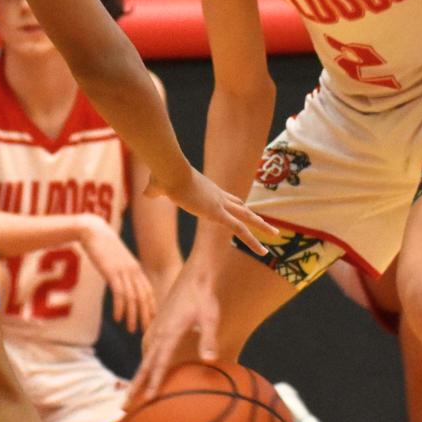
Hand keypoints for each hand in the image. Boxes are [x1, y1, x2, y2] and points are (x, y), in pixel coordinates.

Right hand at [79, 218, 154, 332]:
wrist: (94, 231)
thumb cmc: (104, 247)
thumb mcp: (118, 261)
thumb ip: (124, 273)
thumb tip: (123, 286)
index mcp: (137, 269)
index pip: (149, 292)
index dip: (152, 307)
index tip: (152, 321)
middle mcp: (134, 271)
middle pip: (144, 297)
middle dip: (146, 316)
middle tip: (146, 331)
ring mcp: (124, 271)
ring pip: (133, 298)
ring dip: (133, 316)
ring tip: (132, 329)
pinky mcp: (112, 272)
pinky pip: (119, 293)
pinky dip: (120, 308)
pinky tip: (118, 318)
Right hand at [128, 267, 219, 409]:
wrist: (195, 274)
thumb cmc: (204, 296)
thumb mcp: (210, 318)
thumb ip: (208, 339)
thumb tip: (209, 360)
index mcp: (169, 333)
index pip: (159, 364)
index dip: (153, 383)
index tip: (146, 399)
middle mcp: (159, 332)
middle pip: (145, 364)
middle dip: (136, 385)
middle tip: (125, 404)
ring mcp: (157, 327)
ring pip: (145, 356)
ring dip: (139, 374)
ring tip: (132, 391)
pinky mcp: (160, 323)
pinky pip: (148, 346)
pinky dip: (145, 359)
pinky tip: (146, 363)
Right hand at [144, 166, 278, 251]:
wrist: (169, 170)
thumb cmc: (163, 175)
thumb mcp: (158, 185)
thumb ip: (155, 191)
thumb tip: (146, 194)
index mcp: (207, 189)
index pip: (226, 197)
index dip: (236, 204)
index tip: (245, 208)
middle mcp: (217, 195)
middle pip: (241, 207)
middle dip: (254, 216)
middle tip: (267, 223)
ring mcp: (219, 204)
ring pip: (247, 218)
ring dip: (262, 227)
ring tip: (275, 236)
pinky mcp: (217, 214)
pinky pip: (240, 230)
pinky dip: (253, 241)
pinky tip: (264, 251)